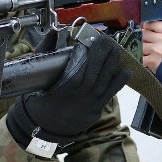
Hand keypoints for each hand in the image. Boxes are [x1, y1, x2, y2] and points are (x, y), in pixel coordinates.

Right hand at [6, 30, 129, 147]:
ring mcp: (89, 103)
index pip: (76, 67)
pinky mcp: (96, 109)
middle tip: (105, 39)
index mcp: (62, 88)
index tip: (87, 40)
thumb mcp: (36, 77)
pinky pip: (109, 95)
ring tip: (116, 49)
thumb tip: (52, 33)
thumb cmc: (40, 99)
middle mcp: (78, 96)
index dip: (83, 53)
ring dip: (111, 64)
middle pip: (93, 72)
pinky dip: (118, 83)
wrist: (45, 127)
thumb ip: (44, 53)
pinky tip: (126, 71)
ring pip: (103, 81)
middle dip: (101, 54)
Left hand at [141, 20, 161, 72]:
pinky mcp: (150, 60)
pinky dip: (140, 58)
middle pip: (145, 33)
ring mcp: (154, 50)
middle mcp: (160, 39)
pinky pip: (140, 57)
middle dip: (143, 36)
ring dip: (141, 46)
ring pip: (141, 44)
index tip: (146, 27)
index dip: (148, 25)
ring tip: (142, 49)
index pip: (155, 24)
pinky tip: (142, 58)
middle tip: (143, 39)